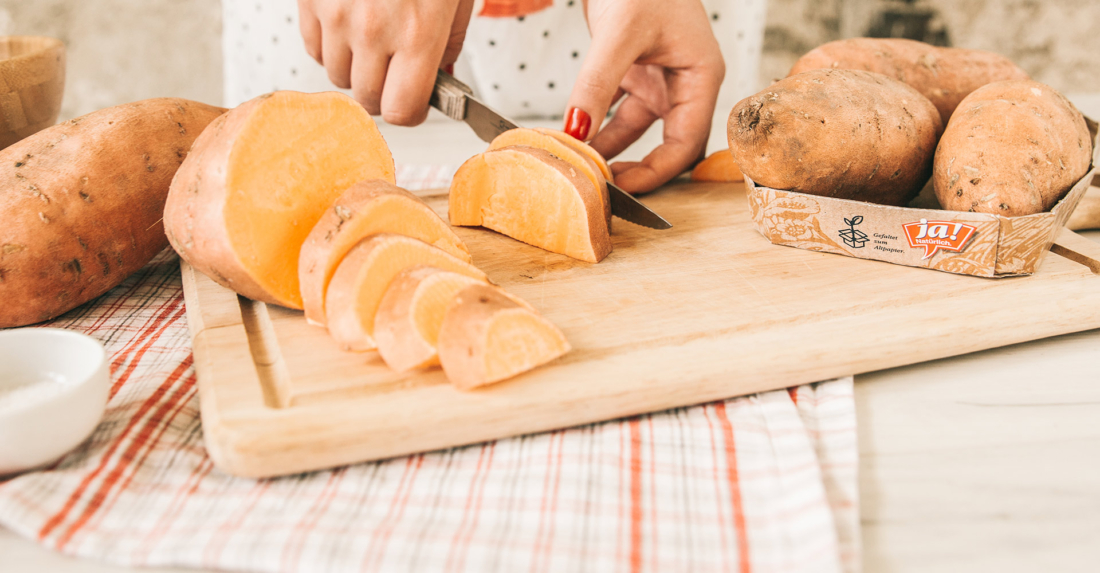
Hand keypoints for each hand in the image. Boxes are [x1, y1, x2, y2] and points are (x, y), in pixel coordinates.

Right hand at [298, 0, 474, 124]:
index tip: (415, 101)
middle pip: (368, 101)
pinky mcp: (311, 1)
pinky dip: (330, 44)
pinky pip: (314, 48)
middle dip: (383, 91)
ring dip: (356, 67)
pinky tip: (350, 22)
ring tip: (374, 38)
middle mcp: (374, 29)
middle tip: (396, 70)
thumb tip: (441, 81)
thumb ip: (448, 44)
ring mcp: (336, 15)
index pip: (402, 110)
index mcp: (417, 32)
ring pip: (337, 76)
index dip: (410, 111)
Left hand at [564, 0, 723, 192]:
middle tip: (600, 186)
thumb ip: (597, 84)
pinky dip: (597, 125)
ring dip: (610, 150)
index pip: (686, 143)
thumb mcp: (619, 33)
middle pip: (666, 144)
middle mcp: (685, 81)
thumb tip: (576, 132)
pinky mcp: (635, 70)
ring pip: (636, 131)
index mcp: (701, 75)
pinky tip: (574, 138)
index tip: (622, 189)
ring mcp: (660, 77)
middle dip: (634, 168)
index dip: (657, 172)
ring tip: (581, 167)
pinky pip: (618, 111)